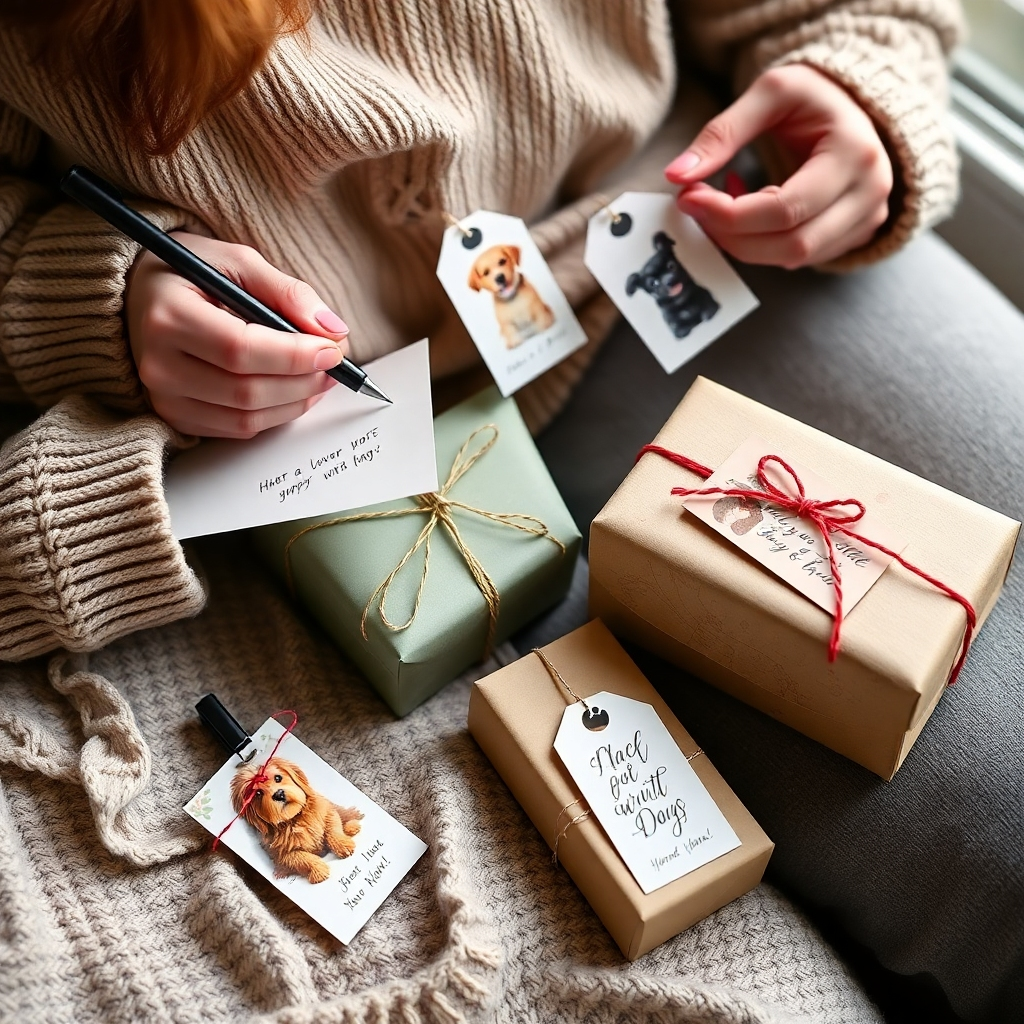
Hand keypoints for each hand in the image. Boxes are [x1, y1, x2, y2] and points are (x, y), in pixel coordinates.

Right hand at [126, 233, 349, 437]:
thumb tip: (333, 329)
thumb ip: (286, 292)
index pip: (241, 350)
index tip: (334, 349)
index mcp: (168, 316)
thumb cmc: (190, 273)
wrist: (139, 295)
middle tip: (335, 366)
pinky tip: (292, 392)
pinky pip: (237, 429)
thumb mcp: (236, 261)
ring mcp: (164, 397)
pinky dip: (274, 415)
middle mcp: (159, 365)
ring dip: (295, 403)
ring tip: (319, 378)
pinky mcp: (176, 417)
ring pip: (246, 417)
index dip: (294, 355)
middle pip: (247, 391)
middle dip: (303, 382)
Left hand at [665, 65, 892, 268]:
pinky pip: (800, 258)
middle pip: (790, 244)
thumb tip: (677, 176)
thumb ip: (722, 132)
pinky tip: (752, 211)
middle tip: (697, 208)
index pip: (784, 209)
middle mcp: (869, 194)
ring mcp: (867, 220)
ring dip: (745, 242)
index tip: (689, 198)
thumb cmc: (814, 95)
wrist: (855, 104)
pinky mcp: (854, 236)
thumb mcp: (770, 92)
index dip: (728, 214)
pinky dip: (765, 243)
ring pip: (794, 258)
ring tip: (725, 205)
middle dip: (732, 235)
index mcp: (853, 155)